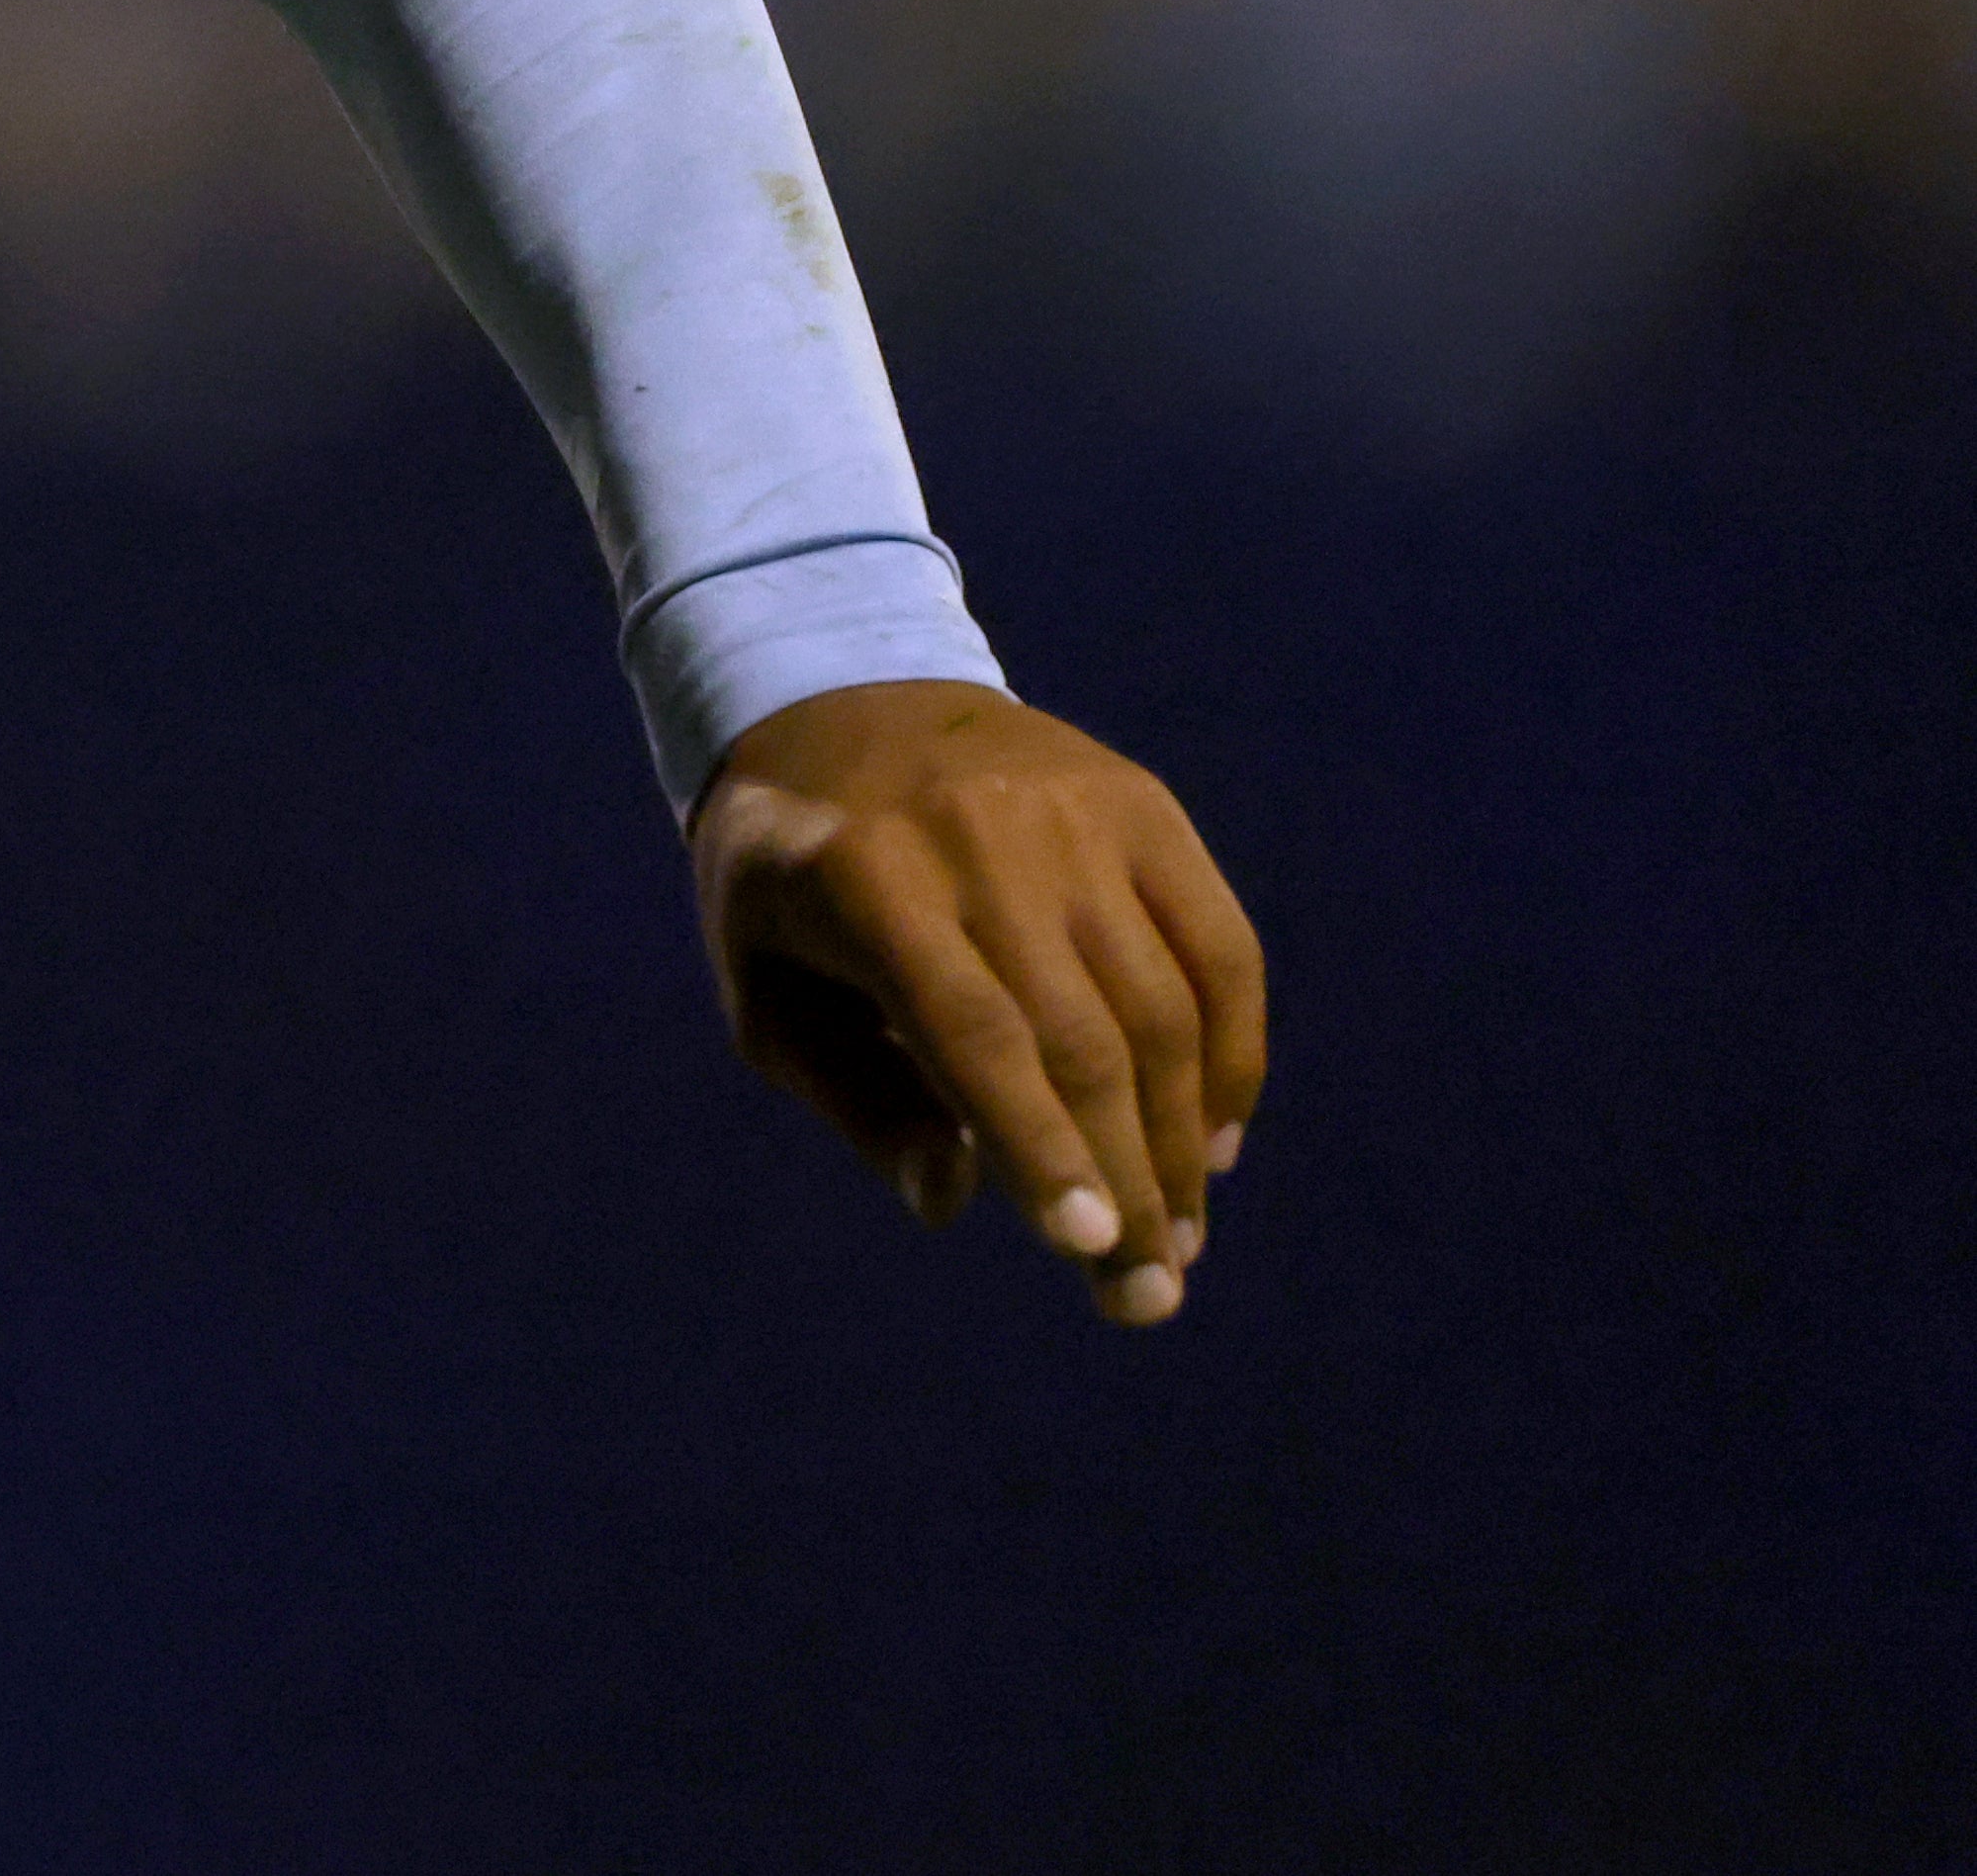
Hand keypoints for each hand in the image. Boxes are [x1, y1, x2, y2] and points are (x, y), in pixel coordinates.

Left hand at [693, 677, 1264, 1325]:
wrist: (841, 703)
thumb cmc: (794, 882)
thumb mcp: (765, 984)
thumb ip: (854, 1095)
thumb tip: (954, 1202)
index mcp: (864, 879)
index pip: (974, 1032)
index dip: (1039, 1146)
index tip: (1090, 1250)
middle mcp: (980, 838)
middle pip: (1083, 1038)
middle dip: (1127, 1183)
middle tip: (1146, 1295)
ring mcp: (1074, 814)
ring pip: (1162, 1007)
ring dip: (1182, 1143)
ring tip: (1179, 1241)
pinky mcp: (1144, 806)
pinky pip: (1220, 949)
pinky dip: (1234, 1055)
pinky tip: (1217, 1141)